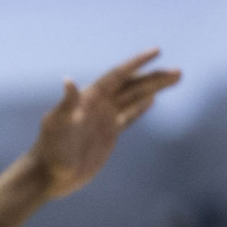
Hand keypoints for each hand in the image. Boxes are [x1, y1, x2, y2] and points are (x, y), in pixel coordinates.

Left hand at [30, 48, 180, 198]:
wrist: (49, 175)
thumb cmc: (51, 149)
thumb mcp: (58, 125)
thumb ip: (66, 104)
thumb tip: (68, 81)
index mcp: (88, 98)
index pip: (117, 75)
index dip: (137, 63)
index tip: (156, 51)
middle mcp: (98, 105)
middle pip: (131, 86)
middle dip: (154, 78)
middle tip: (177, 72)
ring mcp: (103, 119)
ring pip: (134, 99)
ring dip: (153, 89)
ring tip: (175, 79)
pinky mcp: (107, 135)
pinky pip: (128, 116)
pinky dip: (140, 108)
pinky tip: (151, 100)